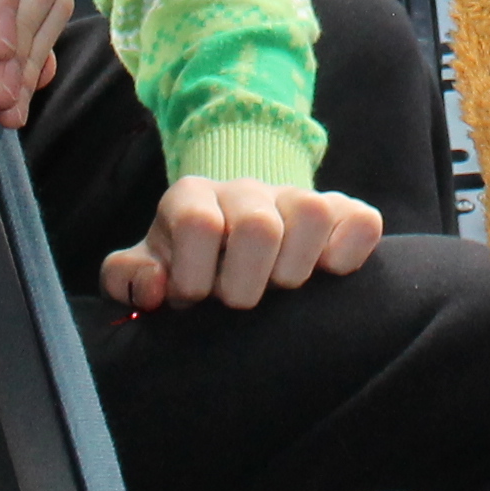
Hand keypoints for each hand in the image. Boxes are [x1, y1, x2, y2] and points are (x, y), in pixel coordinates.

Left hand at [99, 177, 385, 314]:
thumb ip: (127, 278)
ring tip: (278, 288)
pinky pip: (362, 221)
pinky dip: (349, 254)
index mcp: (191, 197)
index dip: (196, 276)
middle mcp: (246, 189)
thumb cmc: (182, 266)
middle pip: (258, 225)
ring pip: (312, 212)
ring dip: (295, 269)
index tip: (194, 299)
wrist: (227, 242)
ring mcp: (296, 197)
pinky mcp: (342, 212)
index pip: (199, 223)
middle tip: (238, 301)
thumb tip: (155, 289)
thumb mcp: (145, 271)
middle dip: (246, 283)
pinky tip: (325, 275)